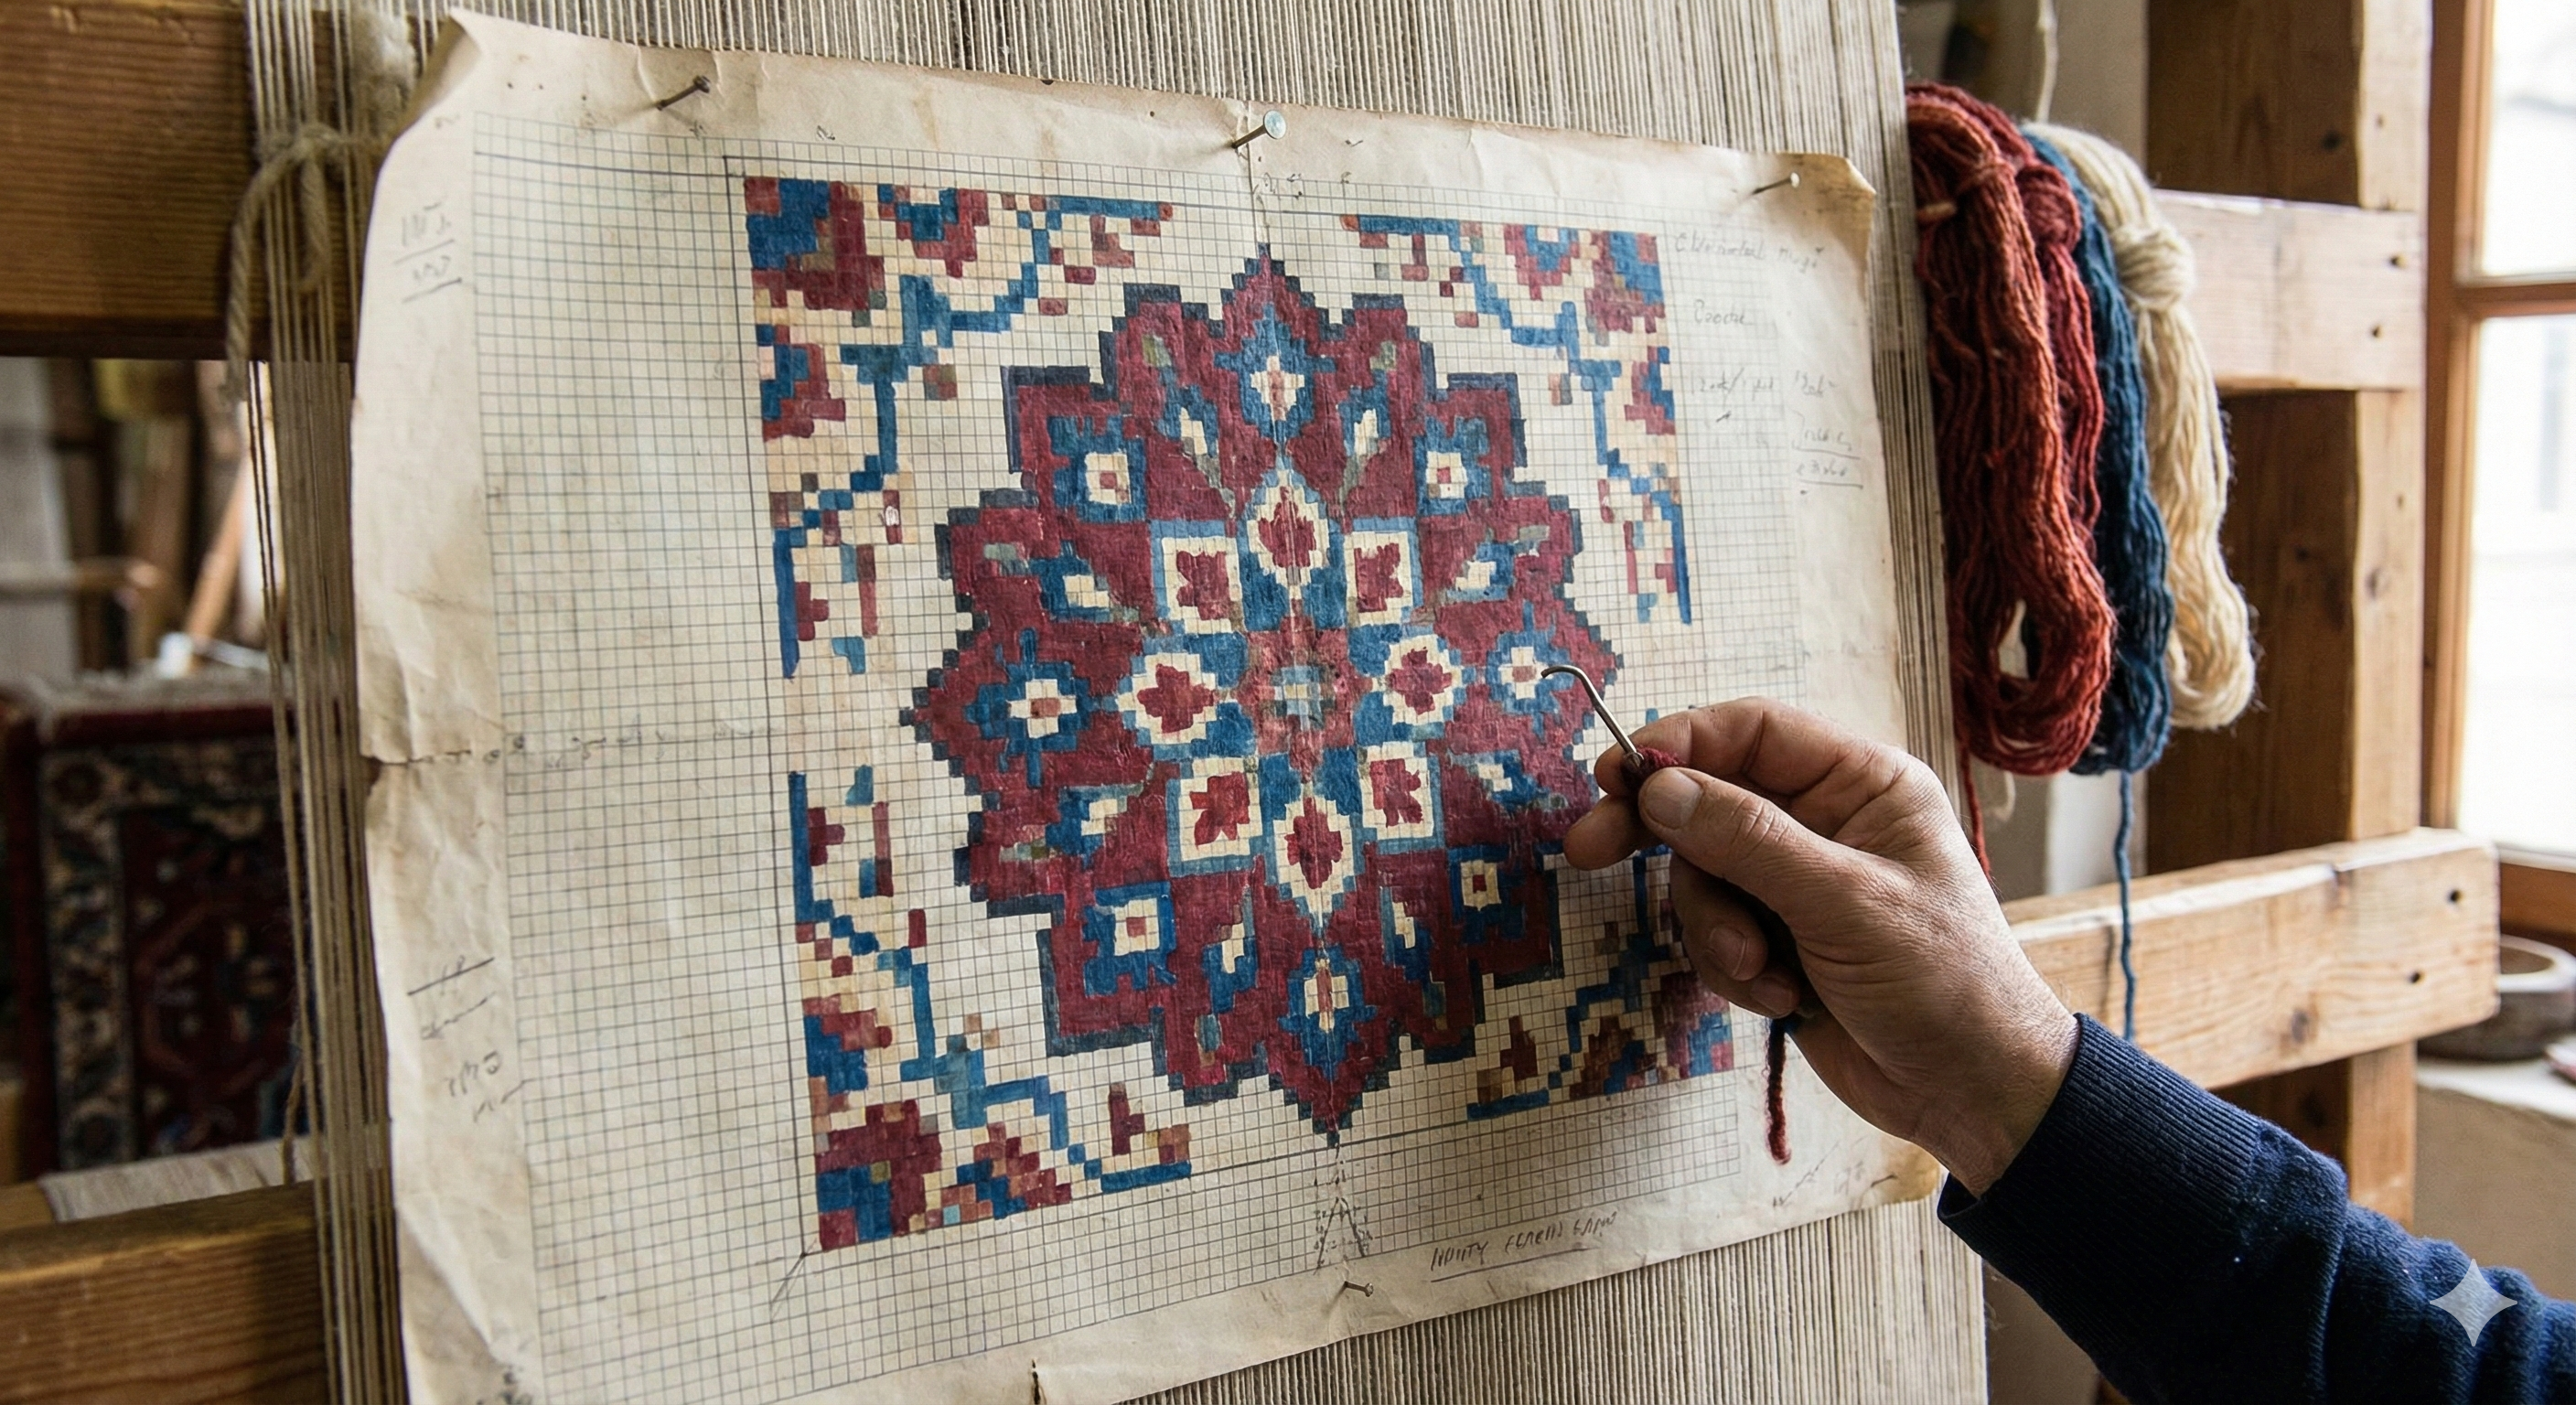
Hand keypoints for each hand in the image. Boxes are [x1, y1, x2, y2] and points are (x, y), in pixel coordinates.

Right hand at [1562, 698, 2075, 1192]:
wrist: (1973, 1094)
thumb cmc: (1943, 984)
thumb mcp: (1845, 904)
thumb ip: (1749, 841)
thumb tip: (1660, 787)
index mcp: (1862, 785)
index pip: (1752, 733)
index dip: (1679, 745)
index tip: (1614, 776)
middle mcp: (1826, 822)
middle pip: (1709, 800)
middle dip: (1660, 834)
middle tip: (1587, 850)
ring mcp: (1798, 884)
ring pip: (1702, 876)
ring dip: (1717, 930)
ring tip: (1762, 971)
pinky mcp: (1779, 940)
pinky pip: (1715, 933)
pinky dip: (1734, 969)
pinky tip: (1782, 998)